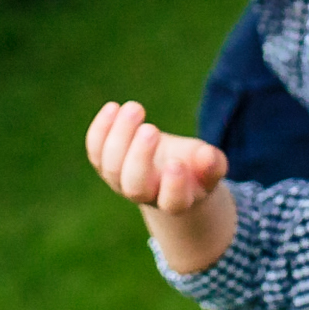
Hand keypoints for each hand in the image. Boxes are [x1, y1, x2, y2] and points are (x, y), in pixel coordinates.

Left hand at [86, 101, 227, 214]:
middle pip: (135, 185)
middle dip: (140, 157)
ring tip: (135, 108)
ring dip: (120, 136)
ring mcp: (120, 181)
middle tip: (151, 129)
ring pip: (112, 167)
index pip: (172, 202)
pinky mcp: (105, 164)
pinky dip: (101, 130)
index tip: (177, 163)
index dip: (174, 186)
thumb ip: (212, 164)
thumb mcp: (210, 165)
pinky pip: (95, 150)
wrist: (167, 167)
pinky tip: (113, 107)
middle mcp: (144, 195)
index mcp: (175, 200)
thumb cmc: (194, 167)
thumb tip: (208, 156)